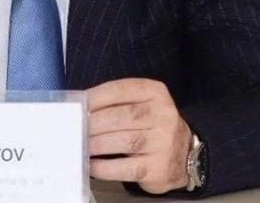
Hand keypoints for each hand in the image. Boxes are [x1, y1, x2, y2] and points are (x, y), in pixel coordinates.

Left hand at [86, 78, 191, 193]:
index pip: (122, 90)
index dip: (97, 96)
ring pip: (124, 141)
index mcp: (155, 93)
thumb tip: (81, 108)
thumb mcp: (142, 104)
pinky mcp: (158, 168)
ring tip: (80, 144)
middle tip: (75, 127)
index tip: (78, 104)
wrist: (184, 155)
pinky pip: (126, 168)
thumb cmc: (152, 125)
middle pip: (123, 116)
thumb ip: (116, 102)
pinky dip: (104, 167)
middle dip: (94, 122)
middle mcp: (163, 116)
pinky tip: (91, 164)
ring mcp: (163, 143)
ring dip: (97, 143)